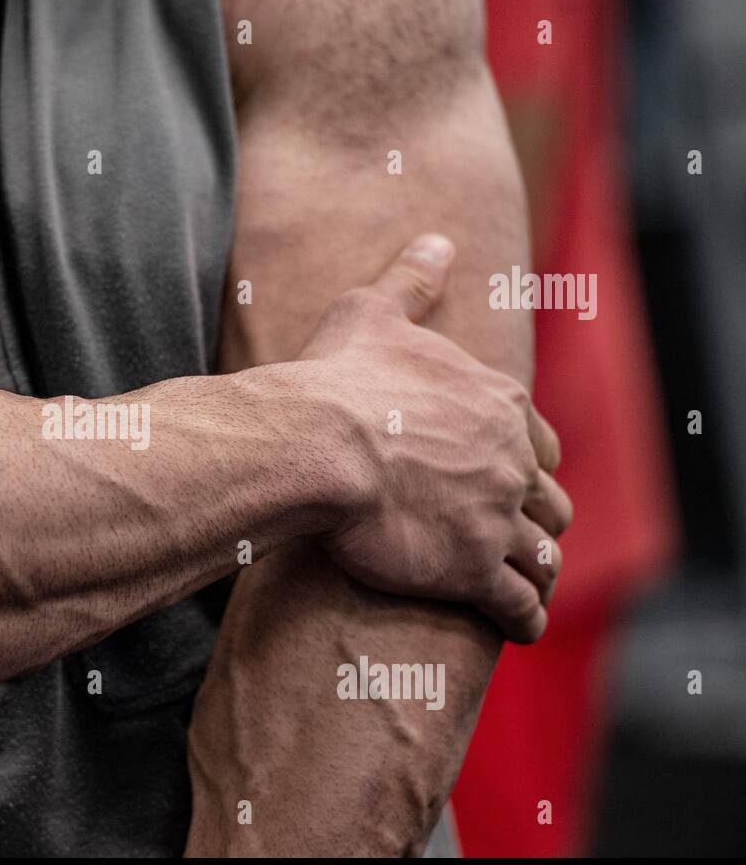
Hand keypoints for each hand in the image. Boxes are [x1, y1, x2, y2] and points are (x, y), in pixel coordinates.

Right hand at [302, 234, 571, 641]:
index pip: (537, 440)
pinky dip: (524, 616)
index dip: (533, 461)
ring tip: (530, 586)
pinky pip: (516, 601)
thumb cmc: (338, 378)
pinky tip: (520, 626)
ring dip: (539, 569)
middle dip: (539, 517)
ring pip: (540, 553)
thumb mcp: (372, 311)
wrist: (318, 443)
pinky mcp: (473, 567)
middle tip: (526, 534)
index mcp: (495, 402)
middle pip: (546, 499)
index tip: (525, 476)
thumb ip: (412, 279)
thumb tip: (437, 238)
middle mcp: (509, 459)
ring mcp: (496, 516)